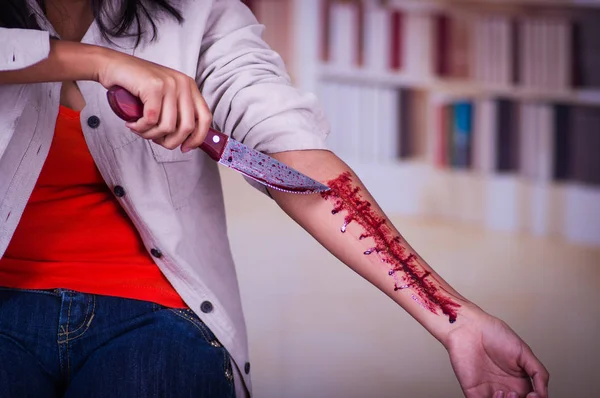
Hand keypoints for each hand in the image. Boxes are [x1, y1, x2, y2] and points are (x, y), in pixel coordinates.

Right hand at [95, 48, 210, 151]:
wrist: (112, 65)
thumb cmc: (136, 84)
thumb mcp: (164, 97)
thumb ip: (177, 112)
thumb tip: (186, 140)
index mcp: (189, 87)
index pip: (205, 118)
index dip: (197, 138)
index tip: (185, 148)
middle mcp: (183, 84)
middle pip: (187, 127)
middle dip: (171, 141)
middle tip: (156, 140)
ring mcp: (169, 84)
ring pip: (168, 126)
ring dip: (151, 135)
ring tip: (140, 130)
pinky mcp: (153, 86)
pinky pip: (151, 120)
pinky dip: (140, 128)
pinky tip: (133, 124)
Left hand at [445, 310, 548, 397]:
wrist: (469, 327)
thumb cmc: (493, 333)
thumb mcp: (524, 352)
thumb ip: (538, 373)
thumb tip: (544, 394)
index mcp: (518, 381)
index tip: (534, 395)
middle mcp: (504, 388)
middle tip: (521, 395)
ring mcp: (488, 391)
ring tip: (508, 393)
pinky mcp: (473, 392)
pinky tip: (497, 393)